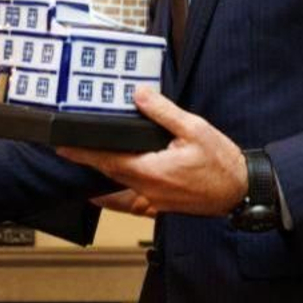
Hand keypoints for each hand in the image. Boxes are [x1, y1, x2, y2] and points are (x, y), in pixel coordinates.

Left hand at [58, 88, 245, 216]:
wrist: (240, 190)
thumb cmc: (221, 162)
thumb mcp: (193, 128)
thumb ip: (163, 112)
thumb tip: (139, 95)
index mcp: (152, 170)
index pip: (108, 160)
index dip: (83, 154)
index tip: (62, 147)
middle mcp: (148, 190)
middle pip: (108, 175)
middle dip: (87, 162)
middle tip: (67, 150)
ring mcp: (154, 201)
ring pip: (117, 190)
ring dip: (99, 179)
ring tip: (83, 166)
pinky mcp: (161, 206)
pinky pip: (131, 204)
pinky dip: (114, 199)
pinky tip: (106, 194)